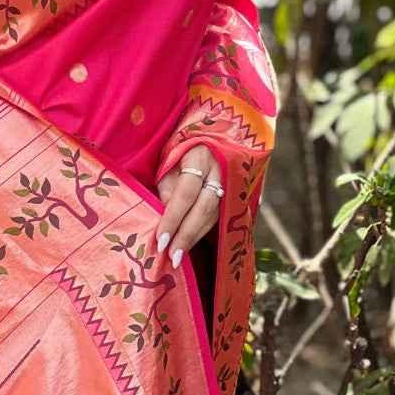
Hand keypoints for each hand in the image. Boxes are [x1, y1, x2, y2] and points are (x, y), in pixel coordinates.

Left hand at [154, 145, 223, 268]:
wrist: (211, 137)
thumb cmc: (182, 148)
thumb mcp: (169, 159)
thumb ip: (167, 186)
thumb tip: (166, 215)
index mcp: (201, 157)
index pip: (186, 192)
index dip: (173, 218)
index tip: (160, 240)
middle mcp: (220, 171)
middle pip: (204, 209)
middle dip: (186, 235)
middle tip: (171, 257)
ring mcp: (231, 184)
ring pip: (213, 216)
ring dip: (194, 238)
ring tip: (177, 257)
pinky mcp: (234, 194)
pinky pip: (217, 216)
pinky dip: (201, 232)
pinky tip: (189, 244)